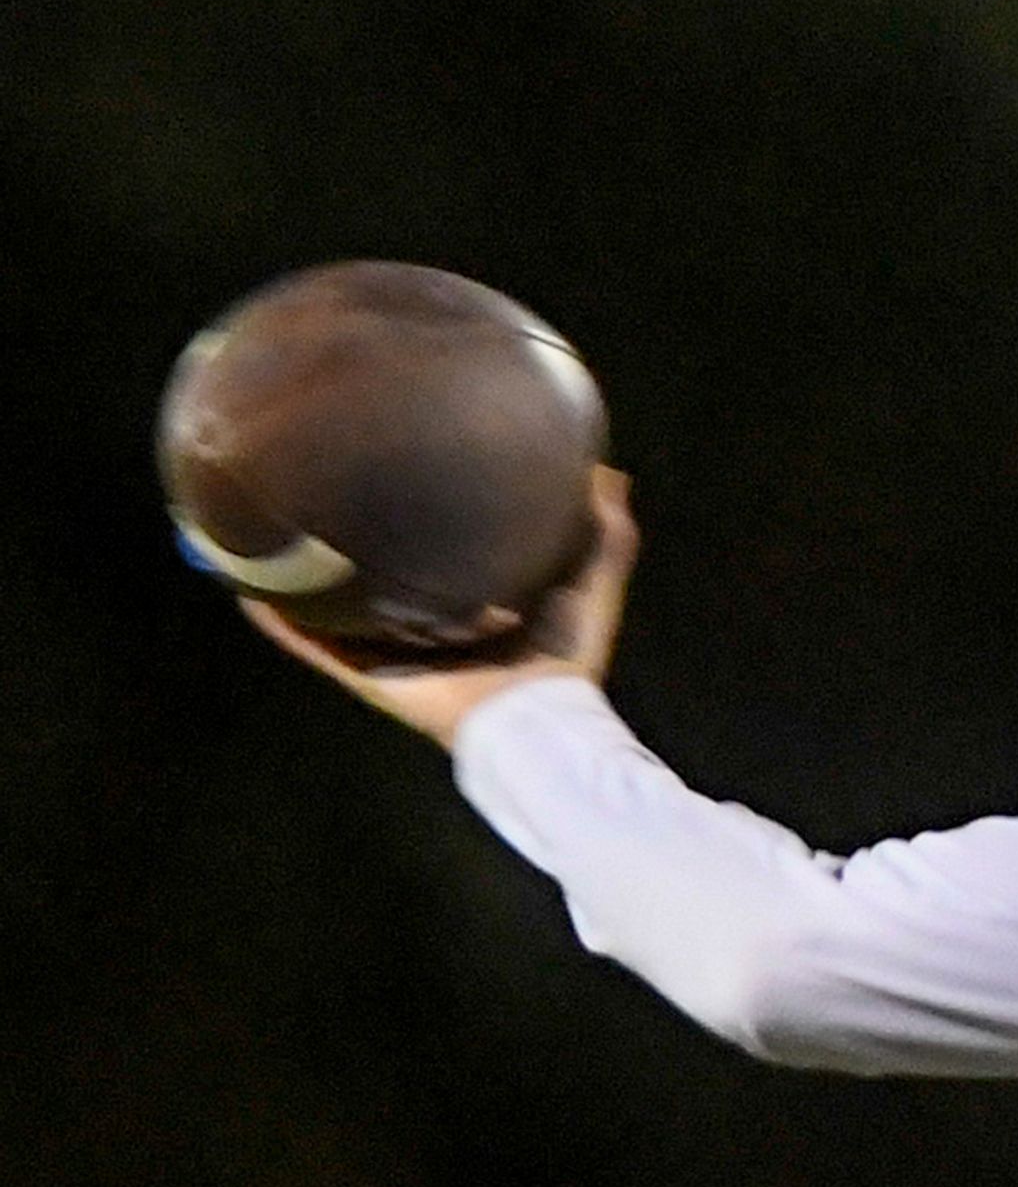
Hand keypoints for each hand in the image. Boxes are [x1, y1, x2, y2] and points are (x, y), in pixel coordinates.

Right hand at [246, 465, 637, 749]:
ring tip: (252, 530)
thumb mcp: (591, 581)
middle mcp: (419, 622)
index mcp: (466, 599)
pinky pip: (311, 643)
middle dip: (339, 538)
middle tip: (303, 487)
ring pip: (330, 606)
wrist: (539, 721)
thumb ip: (604, 529)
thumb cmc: (567, 656)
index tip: (384, 466)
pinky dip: (277, 618)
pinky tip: (240, 584)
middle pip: (370, 574)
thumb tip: (606, 469)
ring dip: (292, 574)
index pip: (427, 550)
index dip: (407, 514)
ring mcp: (388, 650)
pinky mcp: (366, 674)